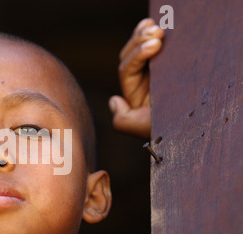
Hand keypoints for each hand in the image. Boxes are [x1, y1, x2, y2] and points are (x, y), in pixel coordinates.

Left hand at [109, 18, 163, 138]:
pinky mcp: (175, 63)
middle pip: (132, 54)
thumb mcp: (141, 127)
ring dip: (146, 33)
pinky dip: (151, 32)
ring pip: (144, 46)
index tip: (154, 46)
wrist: (202, 122)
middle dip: (141, 41)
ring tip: (159, 28)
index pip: (127, 69)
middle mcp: (145, 80)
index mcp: (136, 93)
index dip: (137, 54)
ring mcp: (160, 71)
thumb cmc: (172, 128)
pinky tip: (155, 23)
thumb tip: (114, 99)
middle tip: (158, 32)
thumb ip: (121, 120)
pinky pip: (158, 44)